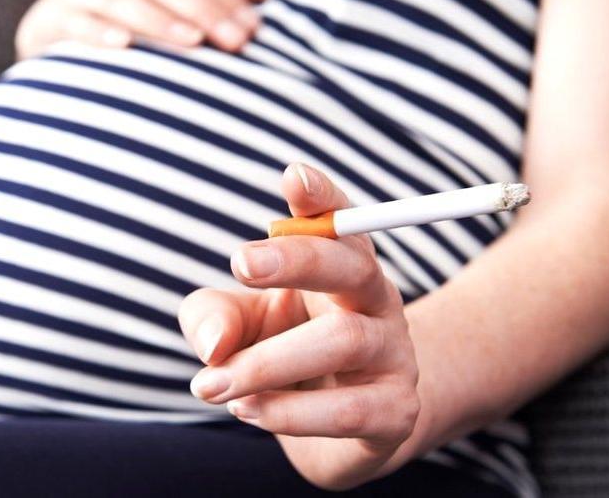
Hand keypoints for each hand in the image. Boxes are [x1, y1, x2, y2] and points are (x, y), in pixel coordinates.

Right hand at [15, 0, 263, 58]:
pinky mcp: (51, 19)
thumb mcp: (162, 1)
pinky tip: (123, 46)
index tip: (256, 25)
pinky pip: (78, 24)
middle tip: (237, 42)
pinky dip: (99, 33)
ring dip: (161, 21)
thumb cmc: (123, 24)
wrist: (54, 42)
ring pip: (126, 0)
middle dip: (206, 12)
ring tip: (194, 43)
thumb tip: (261, 0)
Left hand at [178, 163, 421, 490]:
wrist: (343, 430)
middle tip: (240, 262)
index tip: (293, 177)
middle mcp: (375, 300)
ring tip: (212, 386)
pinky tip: (248, 411)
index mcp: (340, 266)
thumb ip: (214, 317)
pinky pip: (349, 410)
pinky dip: (290, 413)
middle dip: (297, 259)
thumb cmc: (284, 355)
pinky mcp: (396, 411)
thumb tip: (215, 345)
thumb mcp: (239, 325)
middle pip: (351, 266)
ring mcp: (393, 354)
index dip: (322, 197)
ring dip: (267, 362)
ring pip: (344, 340)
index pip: (339, 221)